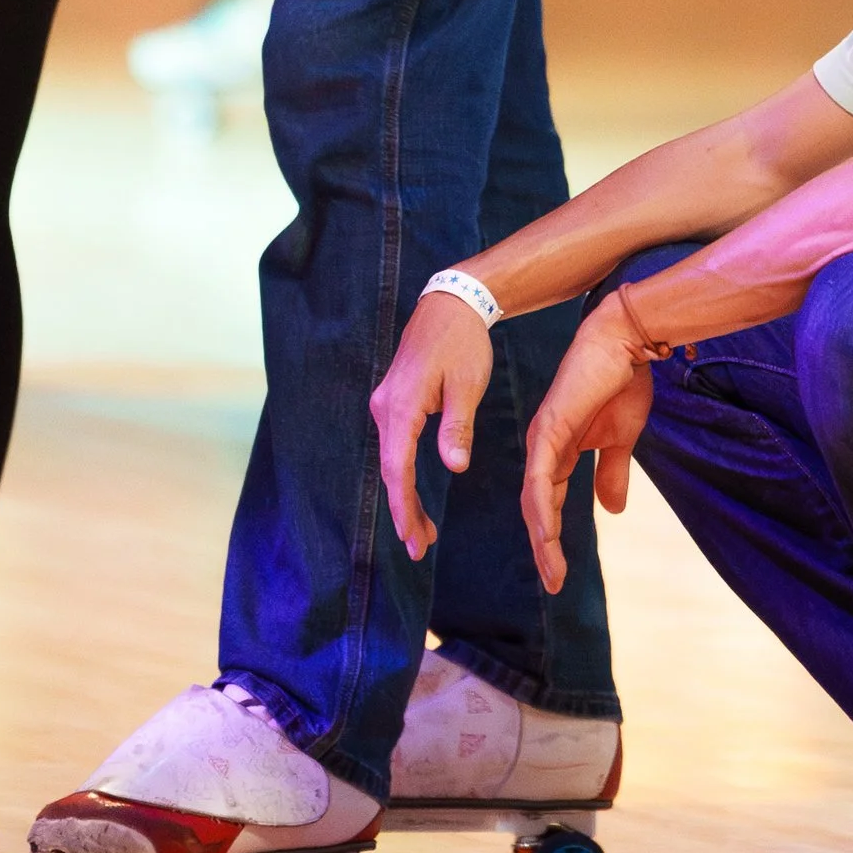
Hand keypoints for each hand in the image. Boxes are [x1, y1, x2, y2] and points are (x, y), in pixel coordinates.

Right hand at [369, 291, 496, 561]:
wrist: (451, 304)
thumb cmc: (463, 343)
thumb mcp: (467, 385)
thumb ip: (457, 427)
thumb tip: (454, 467)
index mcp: (402, 405)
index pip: (398, 467)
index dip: (404, 507)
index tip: (413, 539)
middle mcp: (385, 407)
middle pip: (391, 469)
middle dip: (403, 510)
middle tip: (419, 548)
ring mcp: (386, 404)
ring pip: (392, 459)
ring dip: (405, 495)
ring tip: (423, 531)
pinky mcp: (395, 401)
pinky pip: (396, 446)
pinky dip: (405, 473)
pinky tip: (416, 492)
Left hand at [522, 296, 657, 595]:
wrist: (626, 342)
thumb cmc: (623, 382)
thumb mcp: (621, 439)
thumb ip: (611, 472)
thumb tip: (611, 511)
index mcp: (558, 449)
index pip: (548, 501)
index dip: (552, 537)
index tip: (559, 572)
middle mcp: (543, 446)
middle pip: (535, 506)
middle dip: (544, 547)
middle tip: (554, 582)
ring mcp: (543, 437)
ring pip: (534, 498)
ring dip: (543, 537)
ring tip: (553, 571)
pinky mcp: (551, 428)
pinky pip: (541, 476)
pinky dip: (543, 507)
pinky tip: (547, 533)